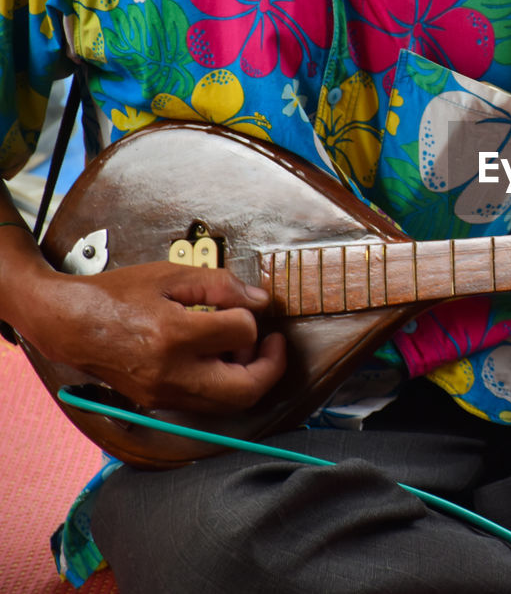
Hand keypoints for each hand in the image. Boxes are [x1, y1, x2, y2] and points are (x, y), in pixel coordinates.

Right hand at [23, 262, 285, 412]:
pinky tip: (219, 358)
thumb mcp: (171, 275)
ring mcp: (163, 394)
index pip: (241, 332)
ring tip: (242, 347)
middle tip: (274, 343)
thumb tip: (260, 301)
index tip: (243, 306)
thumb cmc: (118, 294)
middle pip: (245, 389)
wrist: (68, 323)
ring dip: (249, 377)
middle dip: (271, 366)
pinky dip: (225, 384)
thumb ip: (221, 285)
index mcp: (173, 335)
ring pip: (229, 404)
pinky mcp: (158, 402)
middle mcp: (169, 373)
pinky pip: (207, 403)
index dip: (251, 316)